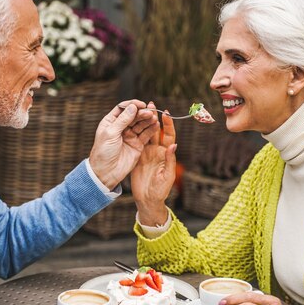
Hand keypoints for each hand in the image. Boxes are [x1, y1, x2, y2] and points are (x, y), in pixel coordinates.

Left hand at [89, 99, 157, 189]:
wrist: (105, 172)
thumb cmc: (103, 152)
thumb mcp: (111, 134)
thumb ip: (122, 120)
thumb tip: (132, 107)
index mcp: (111, 122)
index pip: (123, 108)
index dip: (132, 105)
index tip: (141, 104)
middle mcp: (121, 127)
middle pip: (134, 115)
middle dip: (142, 113)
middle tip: (149, 113)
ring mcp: (130, 135)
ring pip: (141, 124)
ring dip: (148, 120)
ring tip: (154, 118)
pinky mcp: (137, 144)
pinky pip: (146, 134)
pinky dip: (151, 129)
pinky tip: (156, 125)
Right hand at [130, 103, 176, 225]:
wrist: (147, 200)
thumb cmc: (160, 190)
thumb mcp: (167, 176)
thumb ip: (169, 160)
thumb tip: (173, 146)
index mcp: (166, 154)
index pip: (169, 136)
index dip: (168, 125)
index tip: (166, 113)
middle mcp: (157, 151)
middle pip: (157, 131)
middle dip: (154, 117)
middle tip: (151, 104)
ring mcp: (147, 153)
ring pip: (146, 134)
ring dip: (144, 122)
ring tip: (141, 109)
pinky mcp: (137, 156)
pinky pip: (136, 141)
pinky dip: (134, 131)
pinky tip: (131, 122)